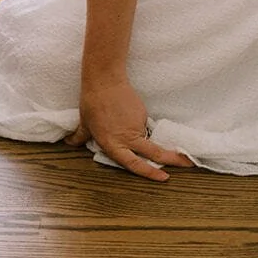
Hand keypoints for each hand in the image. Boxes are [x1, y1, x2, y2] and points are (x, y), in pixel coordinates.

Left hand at [67, 79, 193, 182]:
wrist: (104, 80)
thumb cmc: (91, 103)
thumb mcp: (84, 123)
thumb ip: (79, 137)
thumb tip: (69, 143)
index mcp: (113, 144)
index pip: (133, 164)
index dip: (149, 172)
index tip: (164, 177)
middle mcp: (127, 138)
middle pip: (154, 152)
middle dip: (172, 159)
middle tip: (187, 164)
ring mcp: (137, 124)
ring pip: (144, 136)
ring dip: (138, 134)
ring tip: (118, 119)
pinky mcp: (142, 113)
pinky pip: (142, 122)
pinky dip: (135, 121)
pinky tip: (123, 111)